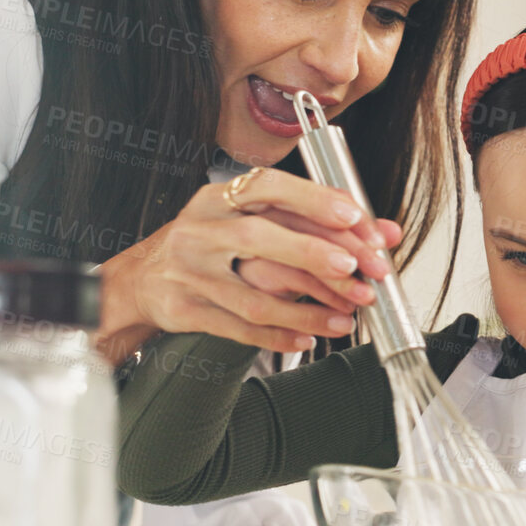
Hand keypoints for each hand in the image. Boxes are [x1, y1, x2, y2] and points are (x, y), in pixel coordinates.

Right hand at [95, 167, 403, 361]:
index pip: (268, 188)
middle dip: (315, 254)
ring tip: (346, 317)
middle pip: (259, 237)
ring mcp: (190, 272)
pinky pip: (240, 328)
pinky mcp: (185, 309)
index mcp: (219, 198)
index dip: (313, 200)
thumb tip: (384, 232)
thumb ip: (315, 224)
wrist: (141, 280)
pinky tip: (308, 337)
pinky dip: (279, 335)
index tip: (355, 217)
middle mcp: (201, 230)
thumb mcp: (252, 221)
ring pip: (254, 295)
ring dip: (307, 309)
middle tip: (359, 270)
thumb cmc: (208, 244)